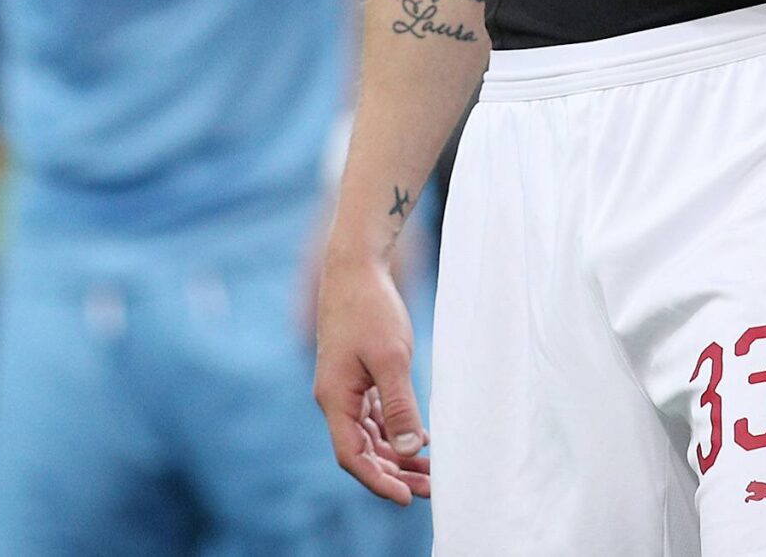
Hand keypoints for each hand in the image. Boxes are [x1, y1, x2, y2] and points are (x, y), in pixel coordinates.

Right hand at [313, 251, 431, 504]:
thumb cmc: (370, 307)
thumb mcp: (391, 358)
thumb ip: (399, 405)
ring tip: (430, 472)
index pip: (352, 456)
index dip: (378, 481)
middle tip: (430, 489)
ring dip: (397, 454)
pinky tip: (420, 439)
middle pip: (362, 451)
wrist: (356, 265)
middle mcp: (335, 398)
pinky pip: (373, 416)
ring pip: (370, 435)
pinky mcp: (356, 375)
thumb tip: (409, 448)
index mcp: (334, 398)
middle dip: (394, 473)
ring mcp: (345, 387)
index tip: (407, 499)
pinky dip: (394, 431)